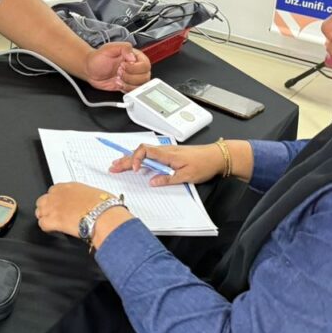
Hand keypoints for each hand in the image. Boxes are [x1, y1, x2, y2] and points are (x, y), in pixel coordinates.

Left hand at [35, 183, 132, 239]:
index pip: (54, 190)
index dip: (57, 200)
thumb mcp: (95, 194)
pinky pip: (42, 224)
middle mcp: (59, 194)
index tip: (61, 205)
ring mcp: (54, 207)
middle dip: (47, 208)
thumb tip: (91, 201)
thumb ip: (86, 196)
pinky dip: (46, 228)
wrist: (103, 216)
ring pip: (40, 211)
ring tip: (53, 224)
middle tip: (55, 215)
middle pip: (43, 200)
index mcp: (69, 186)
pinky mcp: (53, 220)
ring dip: (45, 217)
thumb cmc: (104, 206)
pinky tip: (53, 230)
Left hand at [84, 43, 151, 91]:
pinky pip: (134, 92)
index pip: (145, 65)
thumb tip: (133, 56)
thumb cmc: (98, 58)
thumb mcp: (109, 48)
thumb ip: (123, 48)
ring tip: (118, 78)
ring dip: (128, 83)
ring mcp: (132, 78)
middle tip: (119, 72)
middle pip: (145, 76)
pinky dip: (126, 89)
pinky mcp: (128, 86)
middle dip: (130, 76)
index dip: (134, 67)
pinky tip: (118, 84)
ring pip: (141, 85)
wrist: (90, 69)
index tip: (122, 65)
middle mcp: (136, 67)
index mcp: (135, 56)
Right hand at [109, 143, 224, 186]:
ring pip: (144, 153)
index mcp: (167, 154)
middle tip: (113, 166)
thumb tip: (152, 181)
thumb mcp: (186, 175)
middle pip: (140, 151)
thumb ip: (167, 178)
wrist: (217, 156)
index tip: (134, 169)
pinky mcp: (170, 155)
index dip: (135, 159)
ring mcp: (167, 152)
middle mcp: (165, 150)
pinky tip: (137, 164)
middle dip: (125, 159)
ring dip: (131, 159)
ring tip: (119, 164)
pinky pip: (151, 155)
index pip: (144, 151)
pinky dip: (140, 159)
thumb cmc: (204, 164)